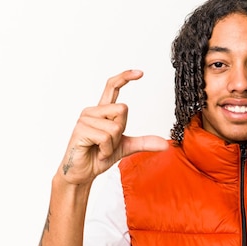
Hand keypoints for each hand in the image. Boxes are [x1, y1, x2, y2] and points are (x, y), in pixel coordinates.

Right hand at [57, 70, 168, 184]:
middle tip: (108, 144)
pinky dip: (106, 150)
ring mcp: (85, 119)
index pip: (112, 87)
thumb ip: (144, 142)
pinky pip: (106, 137)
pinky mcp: (81, 130)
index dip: (125, 77)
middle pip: (122, 110)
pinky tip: (97, 153)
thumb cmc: (99, 156)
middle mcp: (93, 111)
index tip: (140, 73)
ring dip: (113, 144)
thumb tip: (165, 144)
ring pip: (115, 126)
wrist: (83, 173)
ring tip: (101, 149)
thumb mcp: (126, 147)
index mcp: (102, 111)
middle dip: (121, 131)